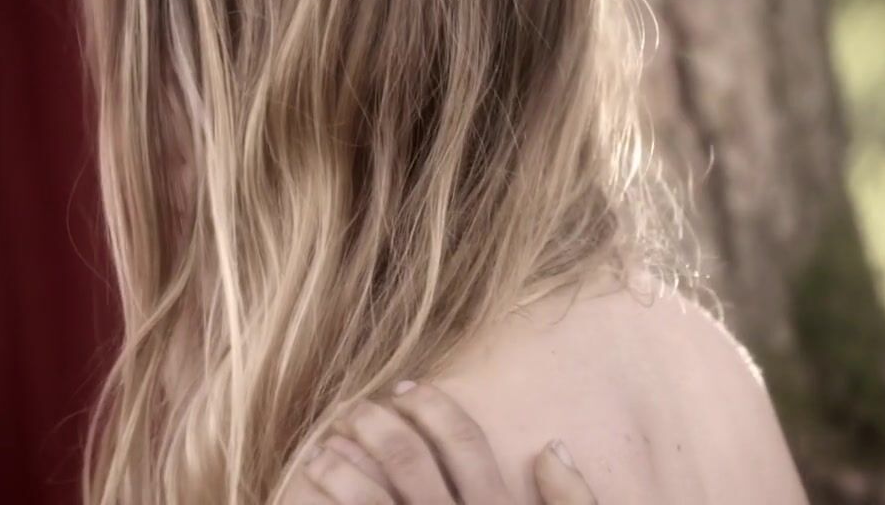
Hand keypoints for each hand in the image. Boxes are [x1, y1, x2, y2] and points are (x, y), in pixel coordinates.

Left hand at [282, 380, 596, 503]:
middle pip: (408, 458)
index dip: (434, 409)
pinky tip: (311, 498)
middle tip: (356, 411)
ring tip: (323, 452)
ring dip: (339, 465)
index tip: (407, 389)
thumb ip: (574, 501)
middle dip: (376, 423)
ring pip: (368, 495)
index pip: (465, 444)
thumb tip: (551, 446)